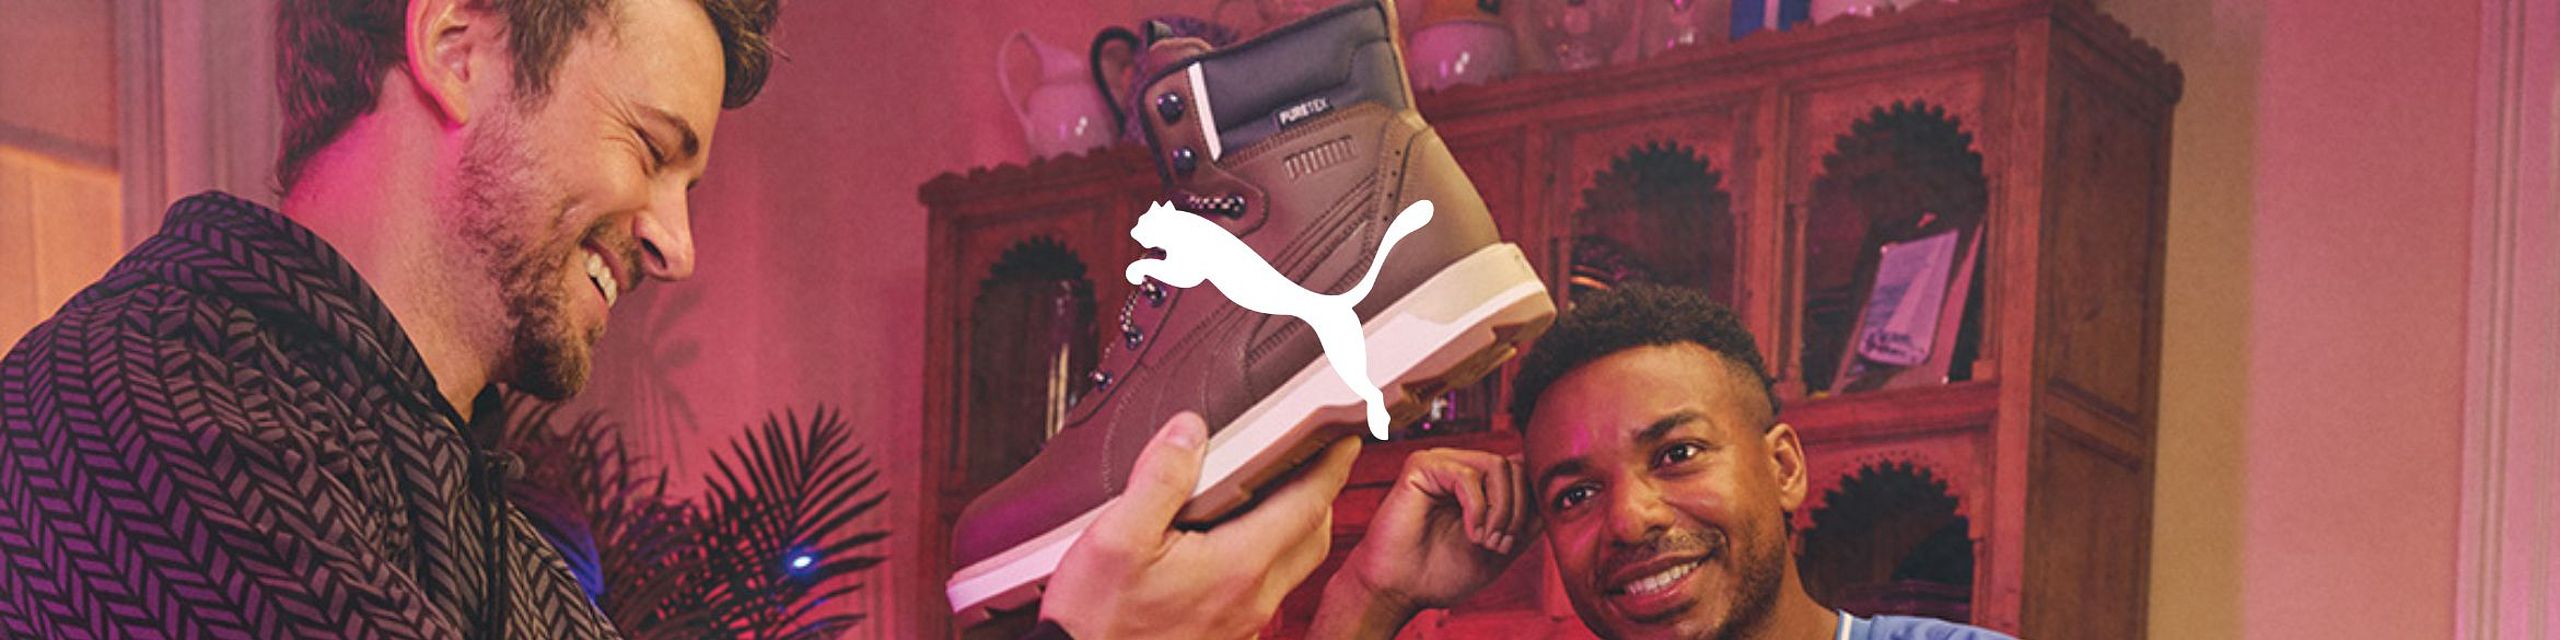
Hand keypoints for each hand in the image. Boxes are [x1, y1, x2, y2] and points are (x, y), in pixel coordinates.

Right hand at [1042, 412, 1362, 639]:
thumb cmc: (1096, 620)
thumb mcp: (1116, 537)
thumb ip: (1160, 477)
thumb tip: (1190, 430)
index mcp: (1238, 565)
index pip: (1307, 504)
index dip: (1331, 465)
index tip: (1344, 437)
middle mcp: (1252, 598)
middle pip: (1313, 536)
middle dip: (1321, 494)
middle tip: (1313, 458)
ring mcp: (1243, 623)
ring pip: (1293, 566)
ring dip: (1296, 526)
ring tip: (1273, 492)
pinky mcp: (1228, 638)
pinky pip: (1267, 590)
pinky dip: (1269, 556)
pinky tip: (1233, 542)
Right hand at [1310, 448, 1533, 638]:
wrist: (1400, 589)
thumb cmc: (1442, 572)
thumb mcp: (1501, 547)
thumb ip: (1526, 522)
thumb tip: (1553, 496)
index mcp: (1480, 485)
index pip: (1523, 473)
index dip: (1531, 505)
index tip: (1516, 542)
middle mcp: (1462, 467)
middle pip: (1516, 467)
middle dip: (1518, 511)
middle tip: (1500, 545)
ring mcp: (1442, 463)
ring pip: (1499, 466)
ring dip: (1501, 510)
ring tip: (1486, 540)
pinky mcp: (1422, 466)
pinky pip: (1468, 475)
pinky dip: (1478, 508)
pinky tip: (1471, 533)